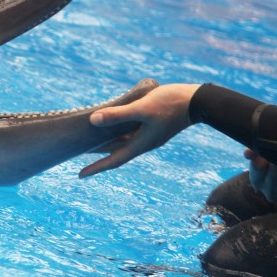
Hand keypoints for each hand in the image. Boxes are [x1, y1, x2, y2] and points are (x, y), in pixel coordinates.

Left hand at [79, 83, 199, 177]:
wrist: (197, 101)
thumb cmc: (170, 103)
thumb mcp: (141, 108)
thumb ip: (117, 114)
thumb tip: (93, 121)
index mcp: (140, 144)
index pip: (113, 160)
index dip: (96, 168)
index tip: (79, 175)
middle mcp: (144, 143)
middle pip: (116, 152)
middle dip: (98, 156)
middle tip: (79, 155)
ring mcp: (150, 135)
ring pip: (124, 142)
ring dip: (108, 144)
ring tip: (92, 141)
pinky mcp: (154, 126)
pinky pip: (131, 133)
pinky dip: (119, 131)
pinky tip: (114, 124)